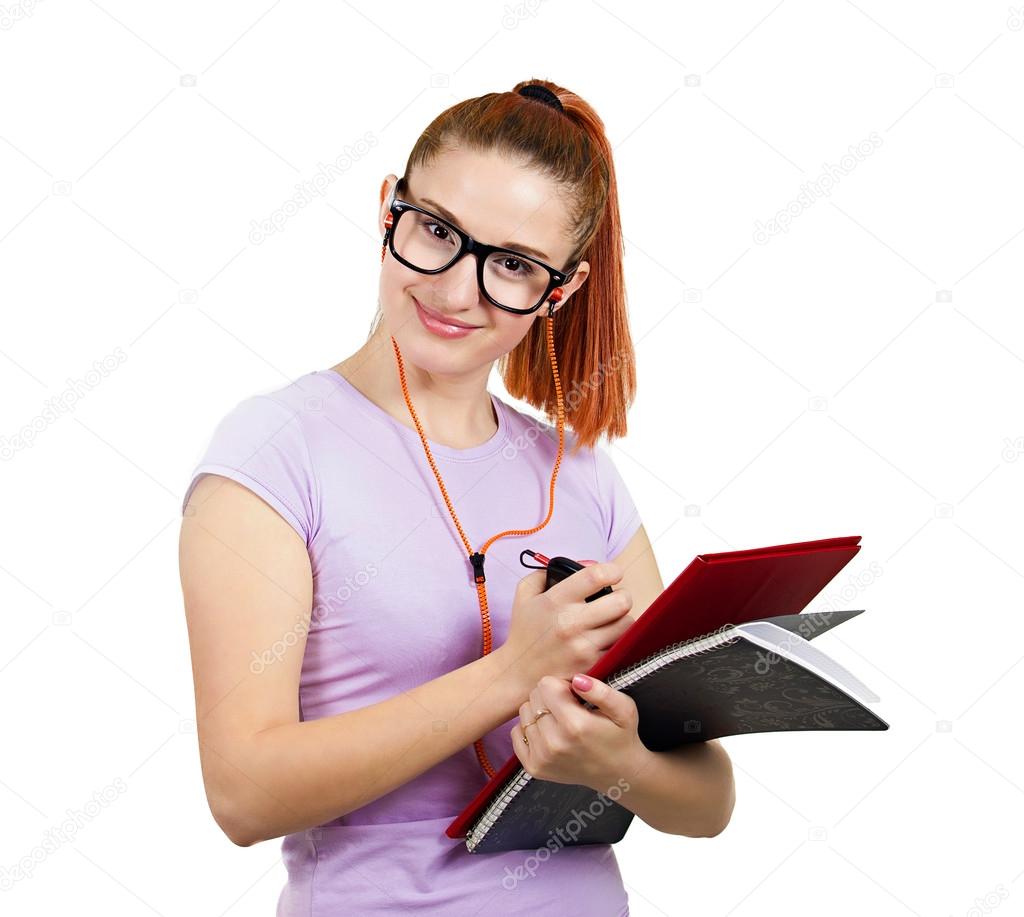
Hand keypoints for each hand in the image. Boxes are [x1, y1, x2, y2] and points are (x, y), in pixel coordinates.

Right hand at [498, 565, 633, 696]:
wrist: (518, 672)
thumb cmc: (525, 630)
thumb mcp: (526, 593)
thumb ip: (548, 571)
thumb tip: (587, 564)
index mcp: (555, 601)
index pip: (595, 576)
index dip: (612, 570)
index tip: (614, 573)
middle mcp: (570, 623)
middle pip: (621, 601)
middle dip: (622, 596)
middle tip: (615, 599)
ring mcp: (583, 647)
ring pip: (626, 625)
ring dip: (622, 619)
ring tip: (610, 619)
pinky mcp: (591, 666)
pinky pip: (620, 647)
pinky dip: (617, 640)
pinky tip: (605, 638)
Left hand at [510, 673, 651, 793]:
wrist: (618, 774)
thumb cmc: (621, 735)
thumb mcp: (624, 708)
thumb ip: (601, 691)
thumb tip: (577, 679)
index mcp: (575, 725)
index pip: (546, 685)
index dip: (560, 685)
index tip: (573, 695)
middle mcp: (554, 743)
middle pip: (533, 698)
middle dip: (549, 697)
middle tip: (568, 709)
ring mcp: (541, 758)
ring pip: (524, 714)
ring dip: (539, 712)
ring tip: (560, 721)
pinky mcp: (533, 768)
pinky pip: (516, 733)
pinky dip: (529, 729)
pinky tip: (549, 733)